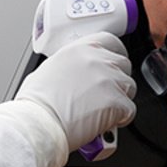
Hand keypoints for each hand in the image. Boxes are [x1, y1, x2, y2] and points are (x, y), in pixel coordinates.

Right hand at [14, 33, 135, 151]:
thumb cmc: (37, 104)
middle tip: (104, 94)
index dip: (114, 56)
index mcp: (80, 48)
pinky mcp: (117, 102)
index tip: (111, 67)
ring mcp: (109, 80)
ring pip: (129, 88)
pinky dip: (120, 119)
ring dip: (120, 100)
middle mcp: (97, 60)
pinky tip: (103, 122)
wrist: (38, 123)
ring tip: (102, 111)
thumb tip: (77, 73)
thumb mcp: (49, 69)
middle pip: (124, 65)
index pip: (111, 42)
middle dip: (117, 81)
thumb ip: (71, 65)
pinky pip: (129, 110)